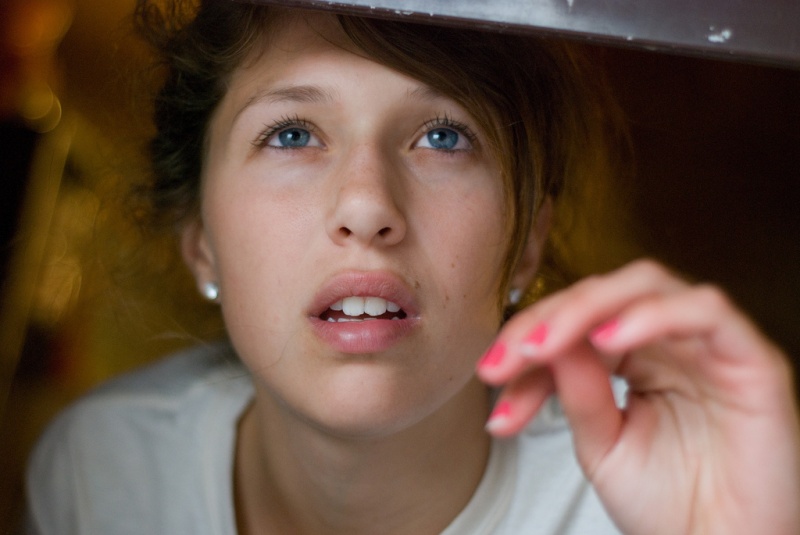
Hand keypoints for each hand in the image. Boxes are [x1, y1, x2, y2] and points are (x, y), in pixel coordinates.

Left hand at [477, 259, 799, 534]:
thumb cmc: (668, 505)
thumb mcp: (600, 444)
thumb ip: (577, 391)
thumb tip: (541, 342)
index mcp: (637, 358)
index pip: (576, 321)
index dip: (528, 338)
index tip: (491, 372)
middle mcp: (672, 342)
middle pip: (605, 292)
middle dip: (547, 318)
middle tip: (509, 357)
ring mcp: (711, 346)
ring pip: (648, 286)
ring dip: (586, 309)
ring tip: (544, 346)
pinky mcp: (751, 360)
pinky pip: (707, 311)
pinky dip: (653, 315)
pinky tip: (608, 340)